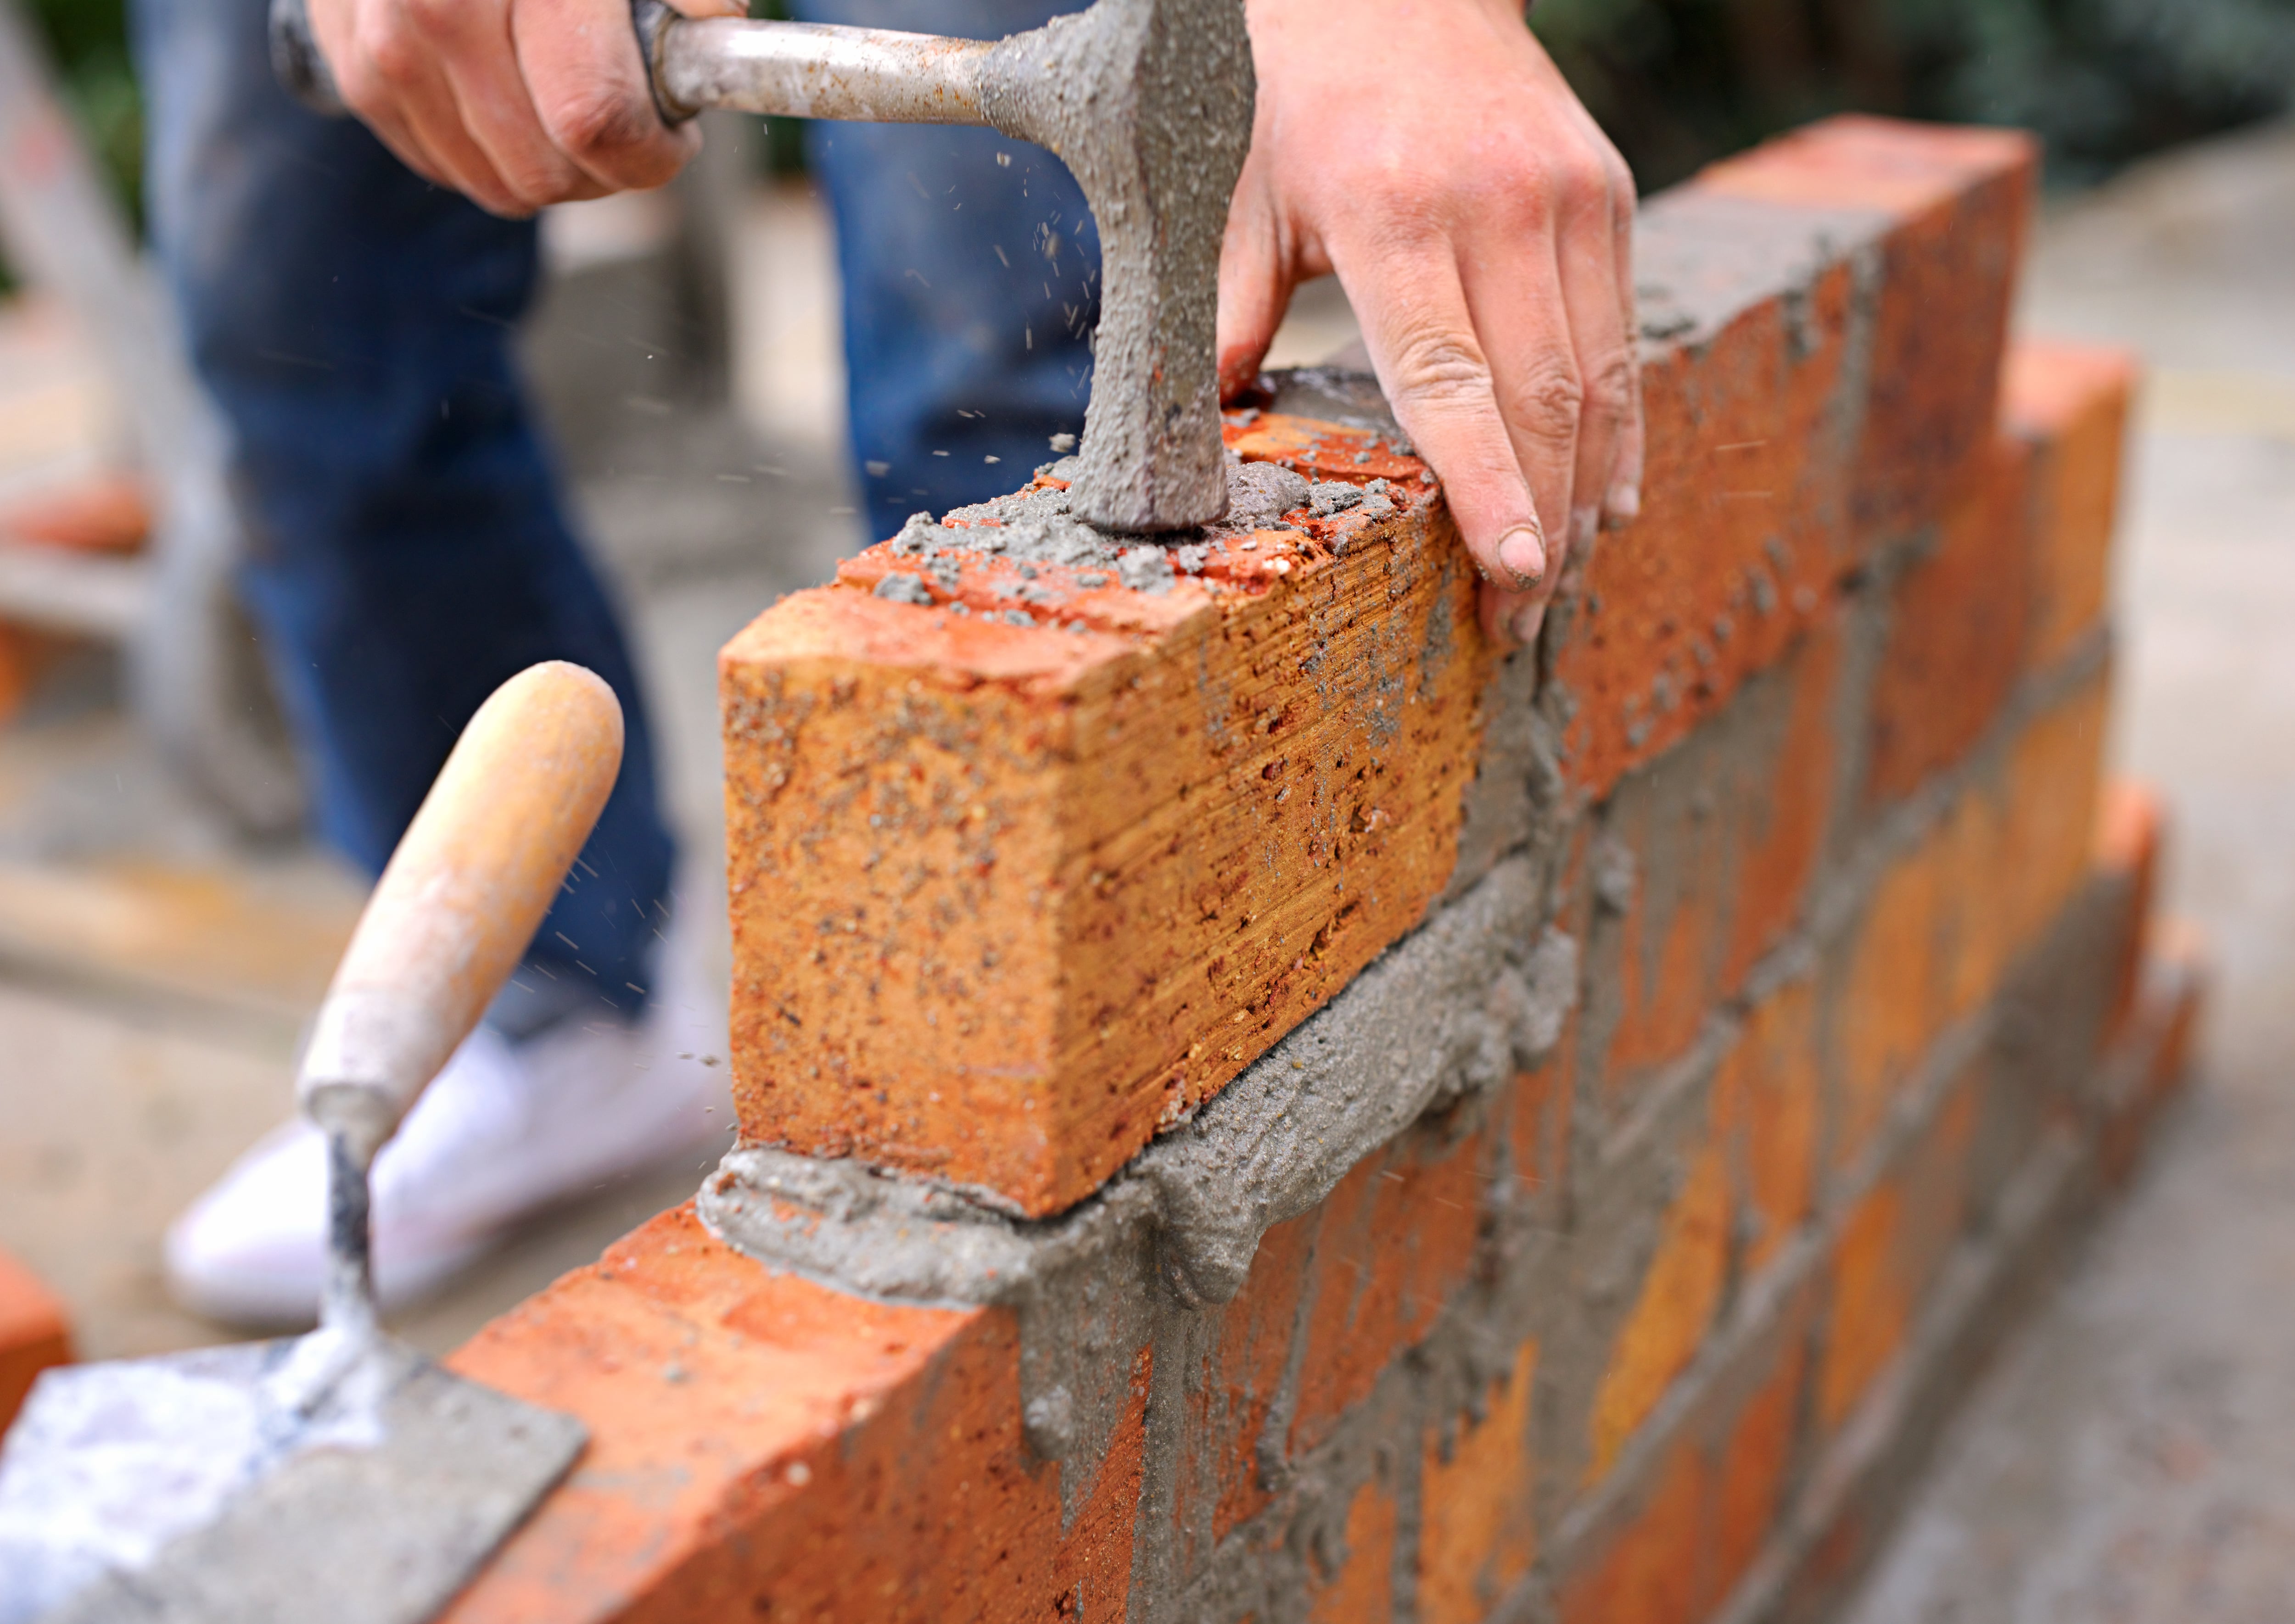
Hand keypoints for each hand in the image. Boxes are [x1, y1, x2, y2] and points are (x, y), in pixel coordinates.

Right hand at [306, 0, 740, 216]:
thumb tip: (720, 14)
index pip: (594, 119)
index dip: (649, 147)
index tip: (672, 126)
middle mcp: (438, 12)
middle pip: (547, 169)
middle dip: (605, 162)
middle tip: (624, 108)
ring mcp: (388, 48)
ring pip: (499, 183)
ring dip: (551, 161)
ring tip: (567, 90)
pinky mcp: (358, 76)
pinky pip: (447, 165)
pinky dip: (493, 149)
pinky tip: (511, 89)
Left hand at [1218, 0, 1641, 648]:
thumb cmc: (1296, 92)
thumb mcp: (1237, 193)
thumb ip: (1223, 310)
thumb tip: (1201, 421)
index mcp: (1394, 214)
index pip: (1451, 382)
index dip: (1485, 488)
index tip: (1507, 574)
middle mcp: (1499, 207)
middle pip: (1540, 403)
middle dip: (1537, 526)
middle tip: (1518, 618)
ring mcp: (1567, 199)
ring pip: (1598, 381)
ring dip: (1585, 494)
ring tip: (1559, 580)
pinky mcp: (1606, 196)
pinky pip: (1622, 336)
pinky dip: (1619, 427)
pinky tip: (1606, 497)